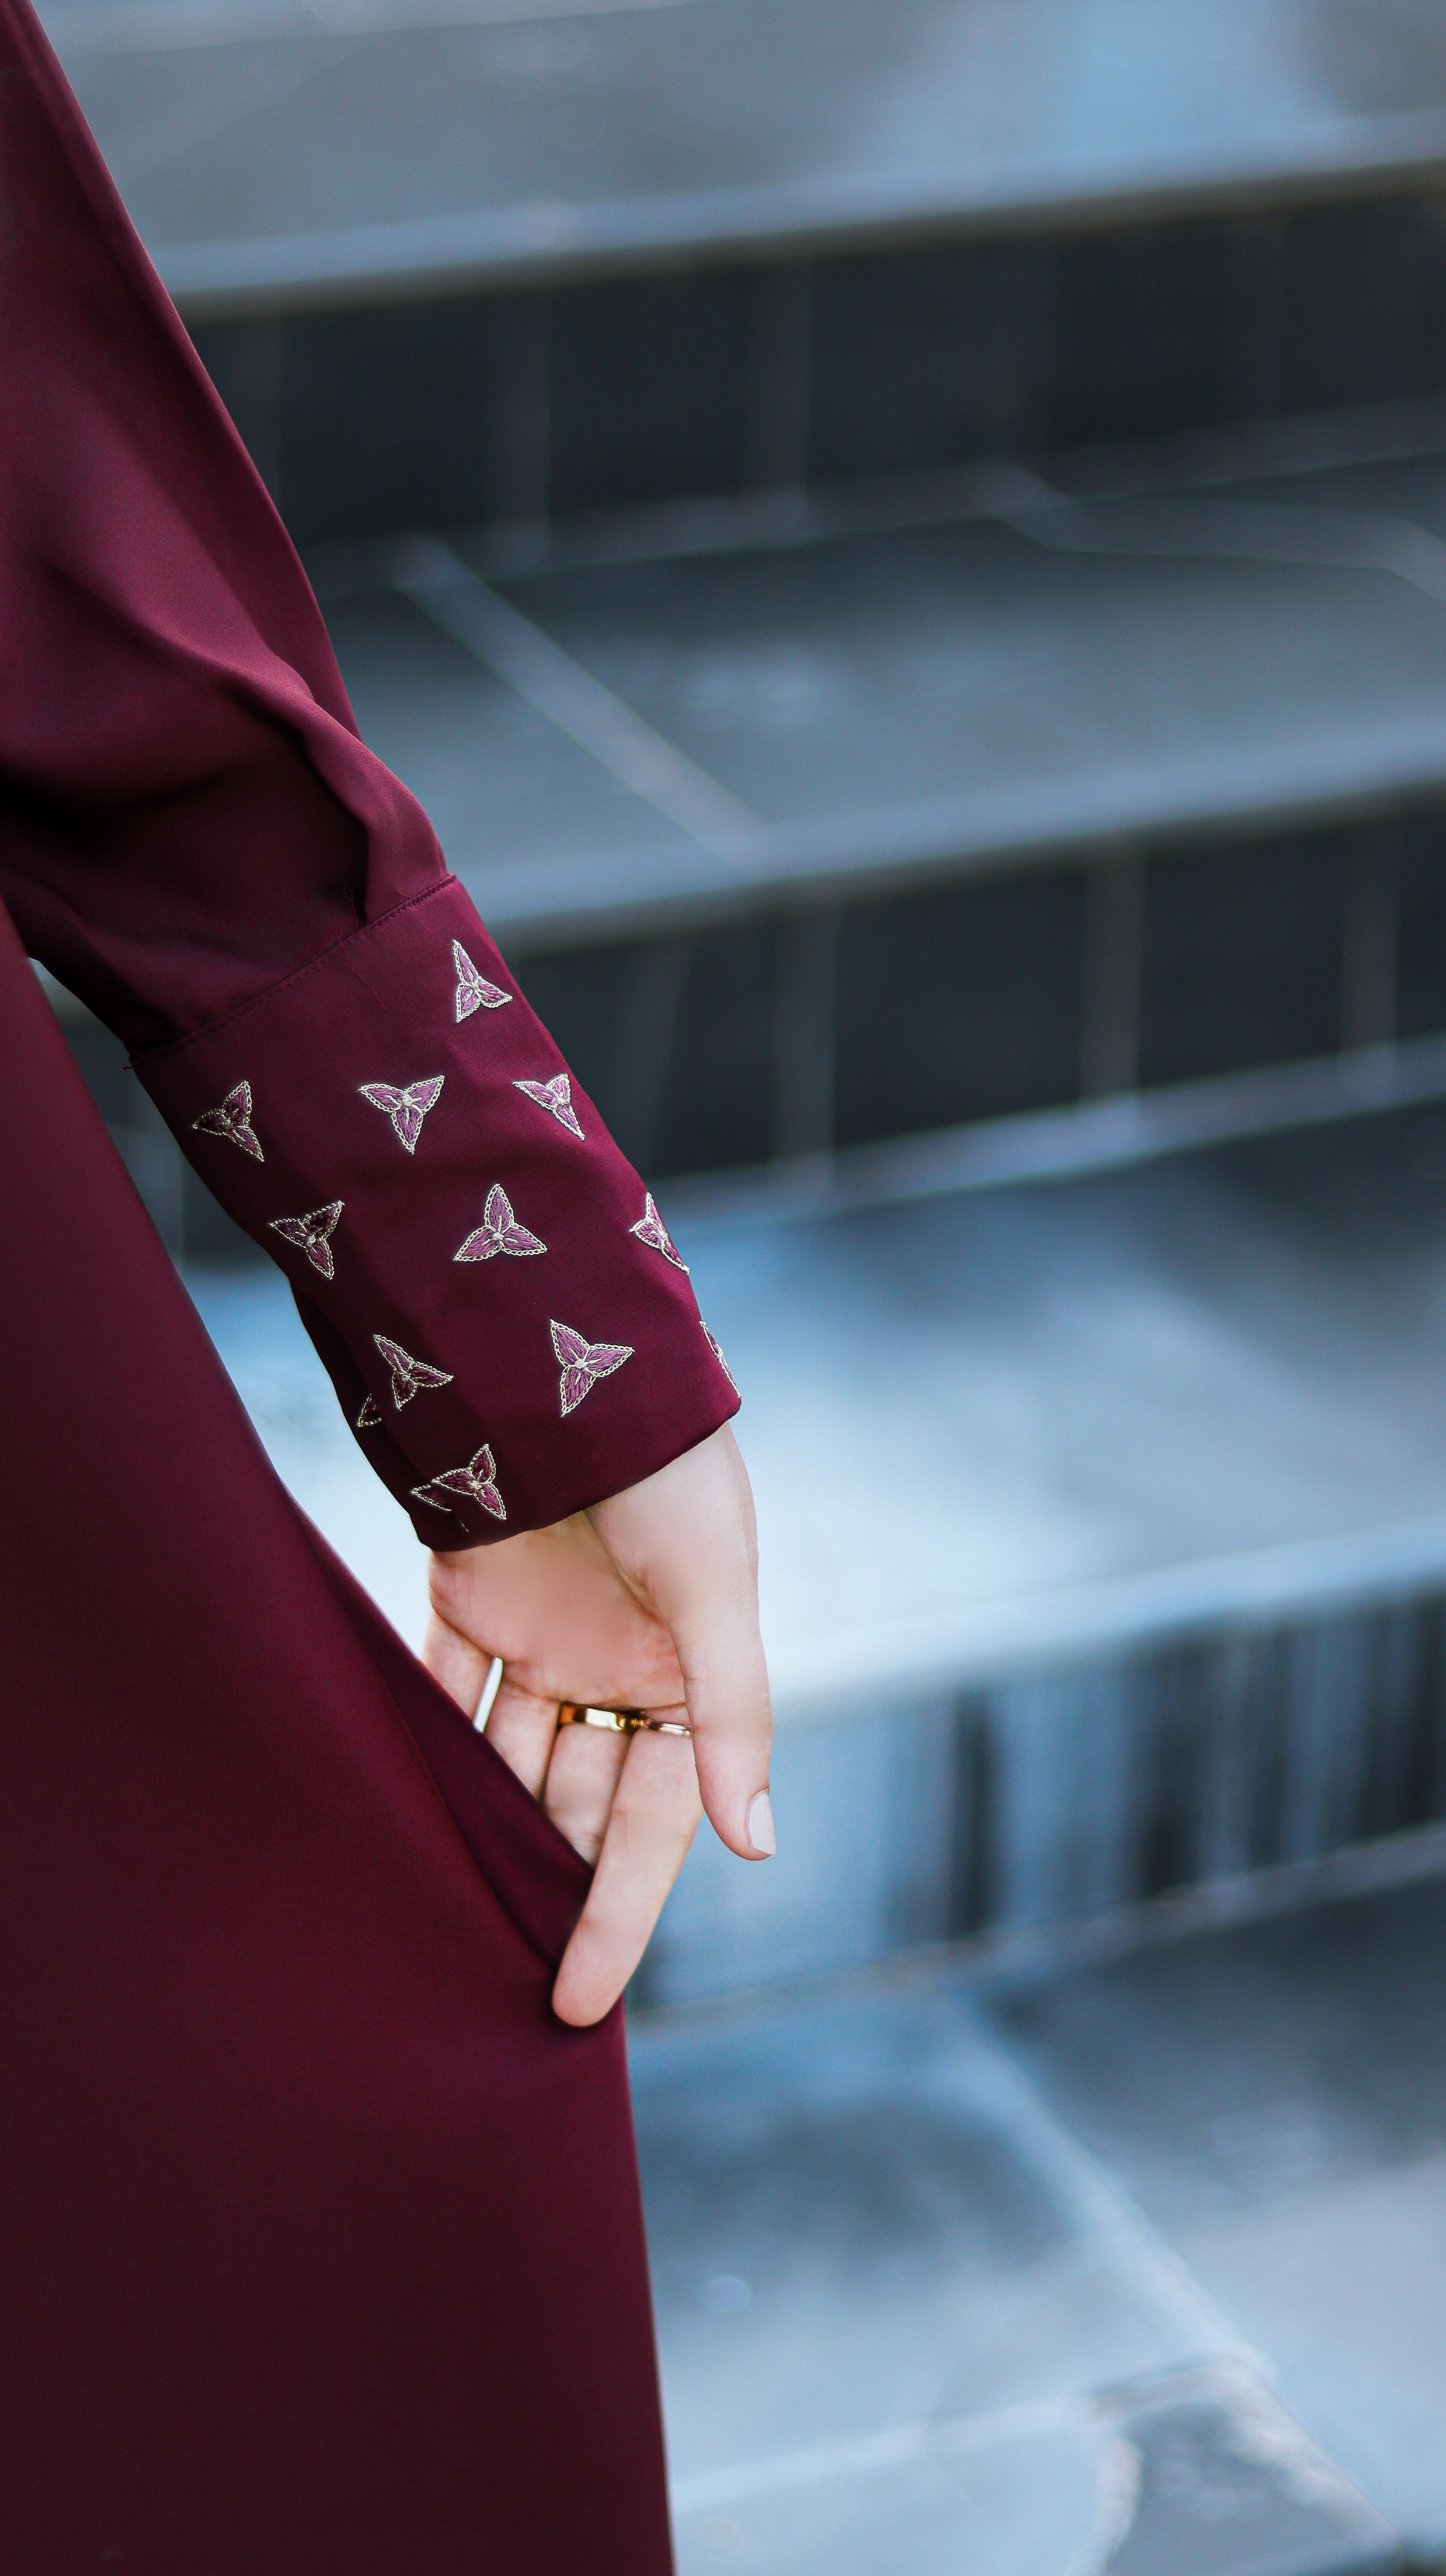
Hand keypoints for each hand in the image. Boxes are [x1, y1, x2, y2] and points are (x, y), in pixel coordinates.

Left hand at [422, 1425, 772, 2025]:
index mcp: (688, 1674)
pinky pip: (443, 1691)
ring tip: (437, 1925)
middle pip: (577, 1808)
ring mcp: (543, 1639)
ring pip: (505, 1763)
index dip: (618, 1911)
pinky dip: (424, 1746)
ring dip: (480, 1833)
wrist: (569, 1359)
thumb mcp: (714, 1592)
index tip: (581, 2004)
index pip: (653, 1822)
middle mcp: (616, 1668)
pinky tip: (394, 1815)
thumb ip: (733, 1716)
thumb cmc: (667, 1473)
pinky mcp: (472, 1601)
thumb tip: (759, 1844)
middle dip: (546, 1890)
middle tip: (501, 1991)